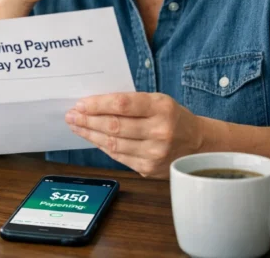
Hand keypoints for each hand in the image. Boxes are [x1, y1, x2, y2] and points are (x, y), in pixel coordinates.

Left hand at [65, 92, 205, 178]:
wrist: (198, 144)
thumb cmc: (172, 117)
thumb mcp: (157, 101)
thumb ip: (130, 103)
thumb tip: (93, 105)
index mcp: (162, 108)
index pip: (122, 105)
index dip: (98, 104)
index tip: (80, 104)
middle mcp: (160, 131)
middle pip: (114, 126)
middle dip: (88, 120)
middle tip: (71, 115)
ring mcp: (155, 153)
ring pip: (113, 144)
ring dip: (90, 134)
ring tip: (76, 126)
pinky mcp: (149, 168)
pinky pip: (118, 157)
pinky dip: (103, 147)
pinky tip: (92, 139)